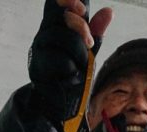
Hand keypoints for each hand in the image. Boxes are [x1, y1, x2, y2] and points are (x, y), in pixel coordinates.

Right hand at [28, 0, 111, 122]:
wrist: (60, 105)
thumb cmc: (72, 76)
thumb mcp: (86, 52)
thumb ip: (94, 33)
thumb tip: (108, 12)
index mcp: (53, 28)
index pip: (54, 4)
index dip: (67, 1)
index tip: (83, 10)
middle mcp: (42, 36)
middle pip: (60, 17)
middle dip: (80, 26)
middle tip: (89, 42)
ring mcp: (38, 53)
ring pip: (60, 38)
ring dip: (78, 51)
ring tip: (81, 64)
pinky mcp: (38, 70)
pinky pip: (59, 60)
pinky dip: (71, 68)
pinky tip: (71, 75)